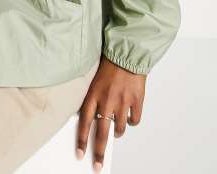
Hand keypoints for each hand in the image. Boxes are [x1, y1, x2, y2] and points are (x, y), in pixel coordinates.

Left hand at [76, 55, 145, 171]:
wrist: (127, 53)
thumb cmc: (109, 64)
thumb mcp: (95, 80)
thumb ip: (93, 98)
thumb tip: (90, 117)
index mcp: (94, 94)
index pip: (84, 122)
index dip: (82, 139)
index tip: (80, 153)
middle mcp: (108, 100)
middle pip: (101, 132)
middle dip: (99, 151)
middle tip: (98, 164)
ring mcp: (123, 101)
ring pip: (119, 128)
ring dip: (116, 132)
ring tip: (115, 129)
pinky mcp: (137, 101)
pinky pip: (134, 120)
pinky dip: (131, 122)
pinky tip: (128, 118)